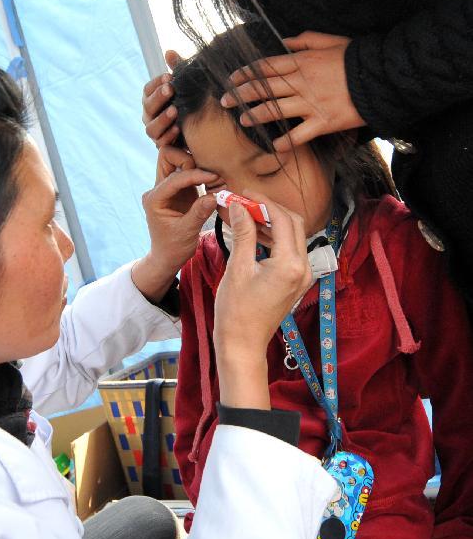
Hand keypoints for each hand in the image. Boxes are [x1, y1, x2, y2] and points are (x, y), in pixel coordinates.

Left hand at [131, 149, 216, 301]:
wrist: (167, 256)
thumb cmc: (174, 247)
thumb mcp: (187, 232)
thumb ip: (199, 213)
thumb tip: (215, 195)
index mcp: (154, 199)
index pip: (175, 177)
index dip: (195, 175)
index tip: (214, 178)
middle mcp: (157, 190)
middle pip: (167, 156)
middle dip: (188, 160)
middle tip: (208, 174)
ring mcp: (166, 188)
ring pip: (176, 160)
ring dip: (194, 165)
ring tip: (212, 178)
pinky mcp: (177, 190)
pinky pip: (186, 171)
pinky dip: (198, 173)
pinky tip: (211, 182)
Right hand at [142, 49, 182, 146]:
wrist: (198, 130)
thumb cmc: (188, 104)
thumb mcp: (185, 87)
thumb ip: (177, 70)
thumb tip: (169, 52)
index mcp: (151, 99)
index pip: (147, 89)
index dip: (157, 83)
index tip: (169, 76)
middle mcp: (149, 115)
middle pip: (148, 106)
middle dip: (159, 97)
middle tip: (171, 89)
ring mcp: (154, 131)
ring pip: (151, 127)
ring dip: (163, 118)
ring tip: (175, 110)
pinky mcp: (162, 144)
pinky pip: (161, 141)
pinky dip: (169, 135)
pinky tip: (178, 128)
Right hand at [214, 198, 311, 407]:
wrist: (242, 345)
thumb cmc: (236, 311)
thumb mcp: (237, 268)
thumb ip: (243, 233)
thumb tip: (239, 206)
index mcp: (290, 264)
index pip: (283, 220)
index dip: (263, 202)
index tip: (243, 193)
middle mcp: (303, 268)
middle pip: (294, 224)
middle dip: (270, 209)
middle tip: (245, 202)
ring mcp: (302, 276)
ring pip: (293, 236)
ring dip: (272, 223)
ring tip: (246, 214)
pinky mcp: (296, 281)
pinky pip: (290, 251)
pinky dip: (274, 238)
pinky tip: (254, 233)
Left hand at [221, 31, 364, 151]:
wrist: (380, 76)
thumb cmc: (357, 57)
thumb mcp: (331, 41)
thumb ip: (306, 39)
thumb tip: (285, 41)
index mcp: (302, 61)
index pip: (267, 67)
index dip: (247, 73)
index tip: (232, 79)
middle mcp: (302, 83)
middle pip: (265, 88)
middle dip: (242, 94)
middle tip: (225, 101)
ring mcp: (311, 104)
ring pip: (276, 110)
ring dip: (256, 116)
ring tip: (243, 120)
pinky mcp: (323, 122)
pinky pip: (300, 134)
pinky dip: (286, 141)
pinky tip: (275, 146)